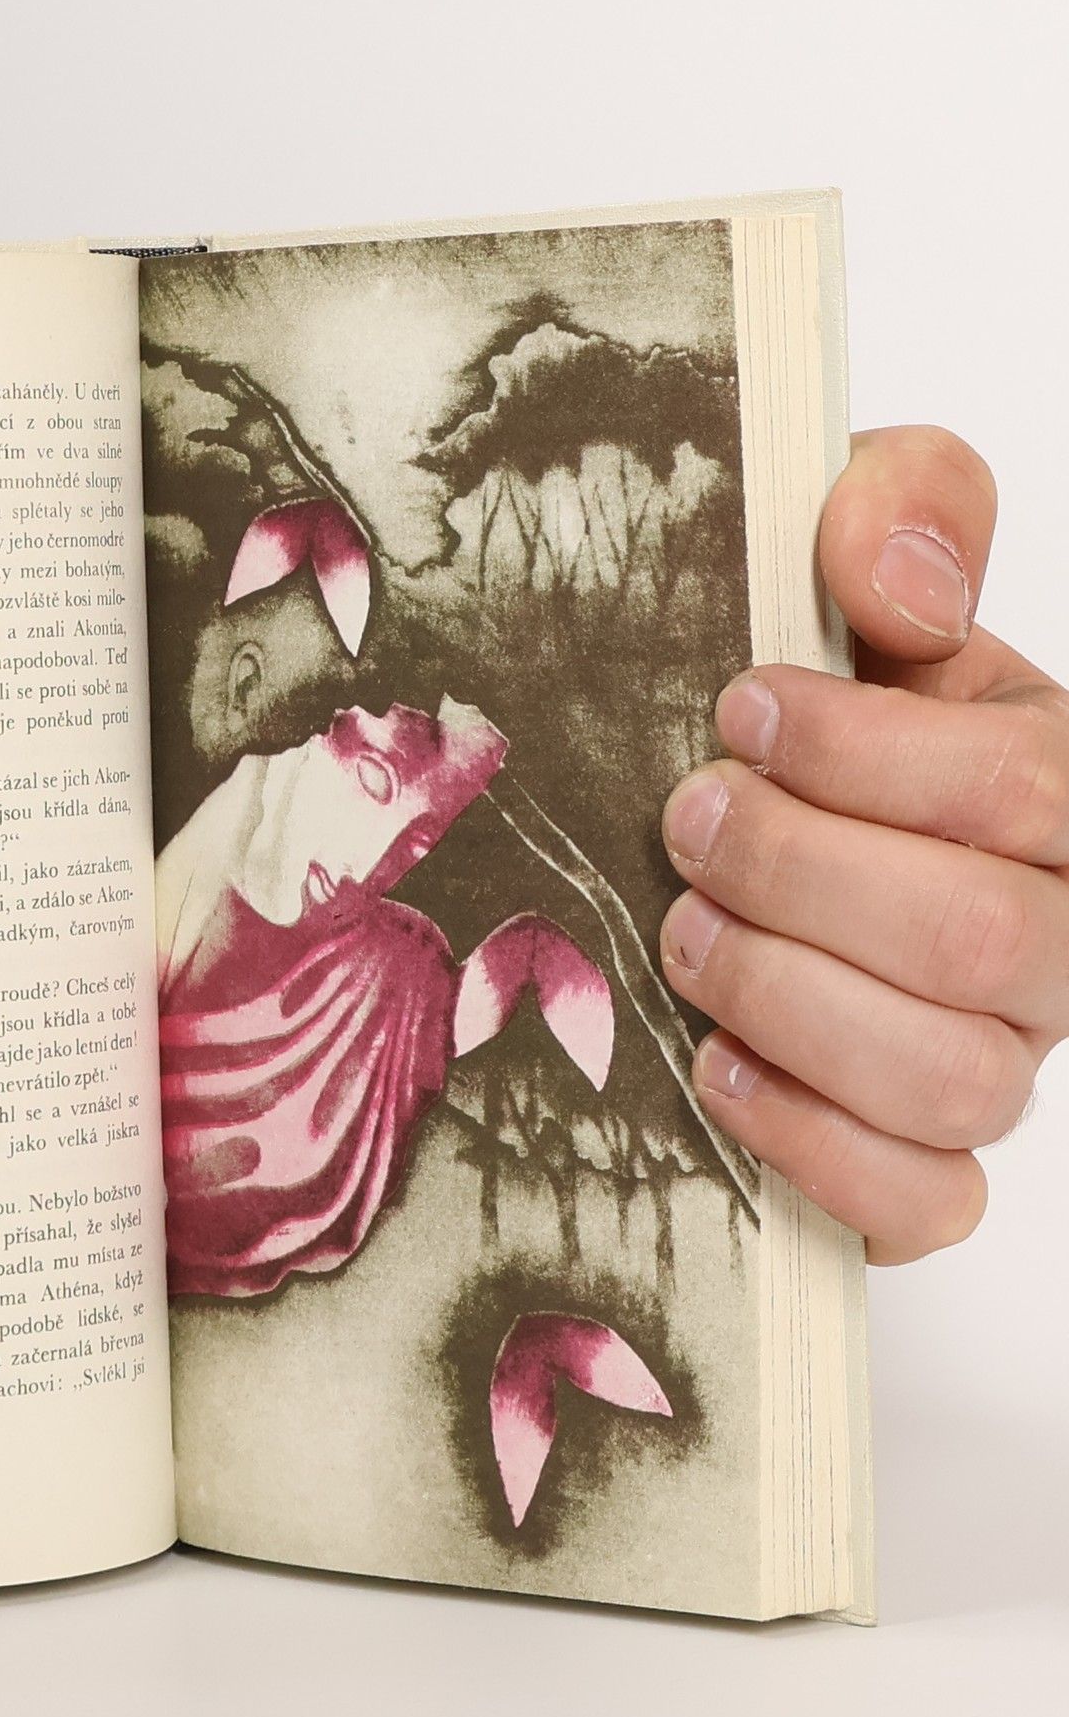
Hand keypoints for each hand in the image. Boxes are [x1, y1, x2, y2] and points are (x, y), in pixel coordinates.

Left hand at [659, 426, 1059, 1261]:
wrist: (795, 830)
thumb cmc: (842, 714)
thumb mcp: (874, 586)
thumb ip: (907, 516)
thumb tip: (892, 571)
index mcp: (1063, 795)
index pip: (1030, 789)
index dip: (870, 753)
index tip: (741, 708)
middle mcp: (1057, 941)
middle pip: (978, 943)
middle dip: (803, 875)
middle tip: (689, 822)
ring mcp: (1000, 1059)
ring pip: (951, 1079)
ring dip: (789, 999)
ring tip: (686, 938)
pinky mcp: (927, 1165)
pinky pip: (922, 1200)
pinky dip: (812, 1144)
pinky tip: (716, 1068)